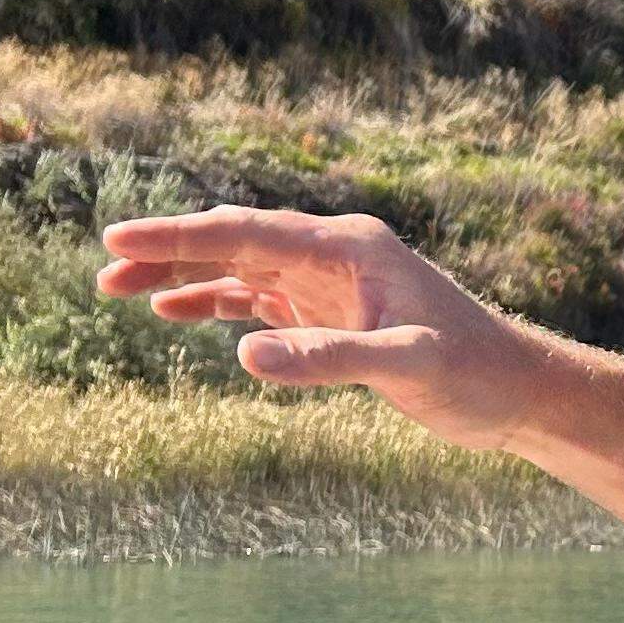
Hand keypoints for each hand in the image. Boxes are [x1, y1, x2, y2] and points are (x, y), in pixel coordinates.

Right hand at [96, 204, 554, 452]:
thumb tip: (245, 356)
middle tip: (104, 269)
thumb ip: (329, 359)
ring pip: (242, 269)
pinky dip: (218, 304)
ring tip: (119, 289)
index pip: (247, 232)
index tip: (117, 237)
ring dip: (184, 277)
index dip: (179, 235)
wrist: (519, 390)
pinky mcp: (335, 316)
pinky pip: (262, 300)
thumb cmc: (473, 372)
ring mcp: (332, 285)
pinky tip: (177, 313)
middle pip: (235, 242)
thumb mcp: (405, 365)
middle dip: (169, 251)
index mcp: (348, 247)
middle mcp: (335, 255)